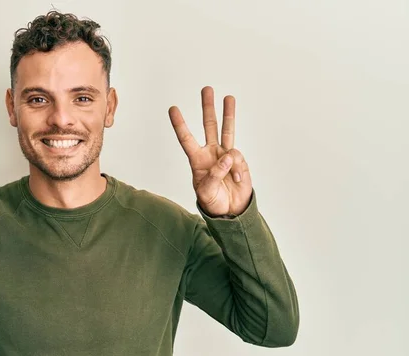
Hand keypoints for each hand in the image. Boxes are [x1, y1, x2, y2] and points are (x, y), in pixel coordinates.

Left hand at [168, 86, 251, 216]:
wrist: (231, 211)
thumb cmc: (213, 202)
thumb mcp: (206, 193)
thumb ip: (214, 175)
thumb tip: (226, 157)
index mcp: (197, 160)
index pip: (186, 139)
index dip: (180, 124)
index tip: (173, 109)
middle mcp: (211, 153)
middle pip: (208, 126)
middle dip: (207, 108)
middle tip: (206, 89)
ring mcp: (226, 155)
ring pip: (226, 130)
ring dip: (228, 113)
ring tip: (228, 97)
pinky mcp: (239, 161)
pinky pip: (238, 158)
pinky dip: (237, 169)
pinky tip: (235, 180)